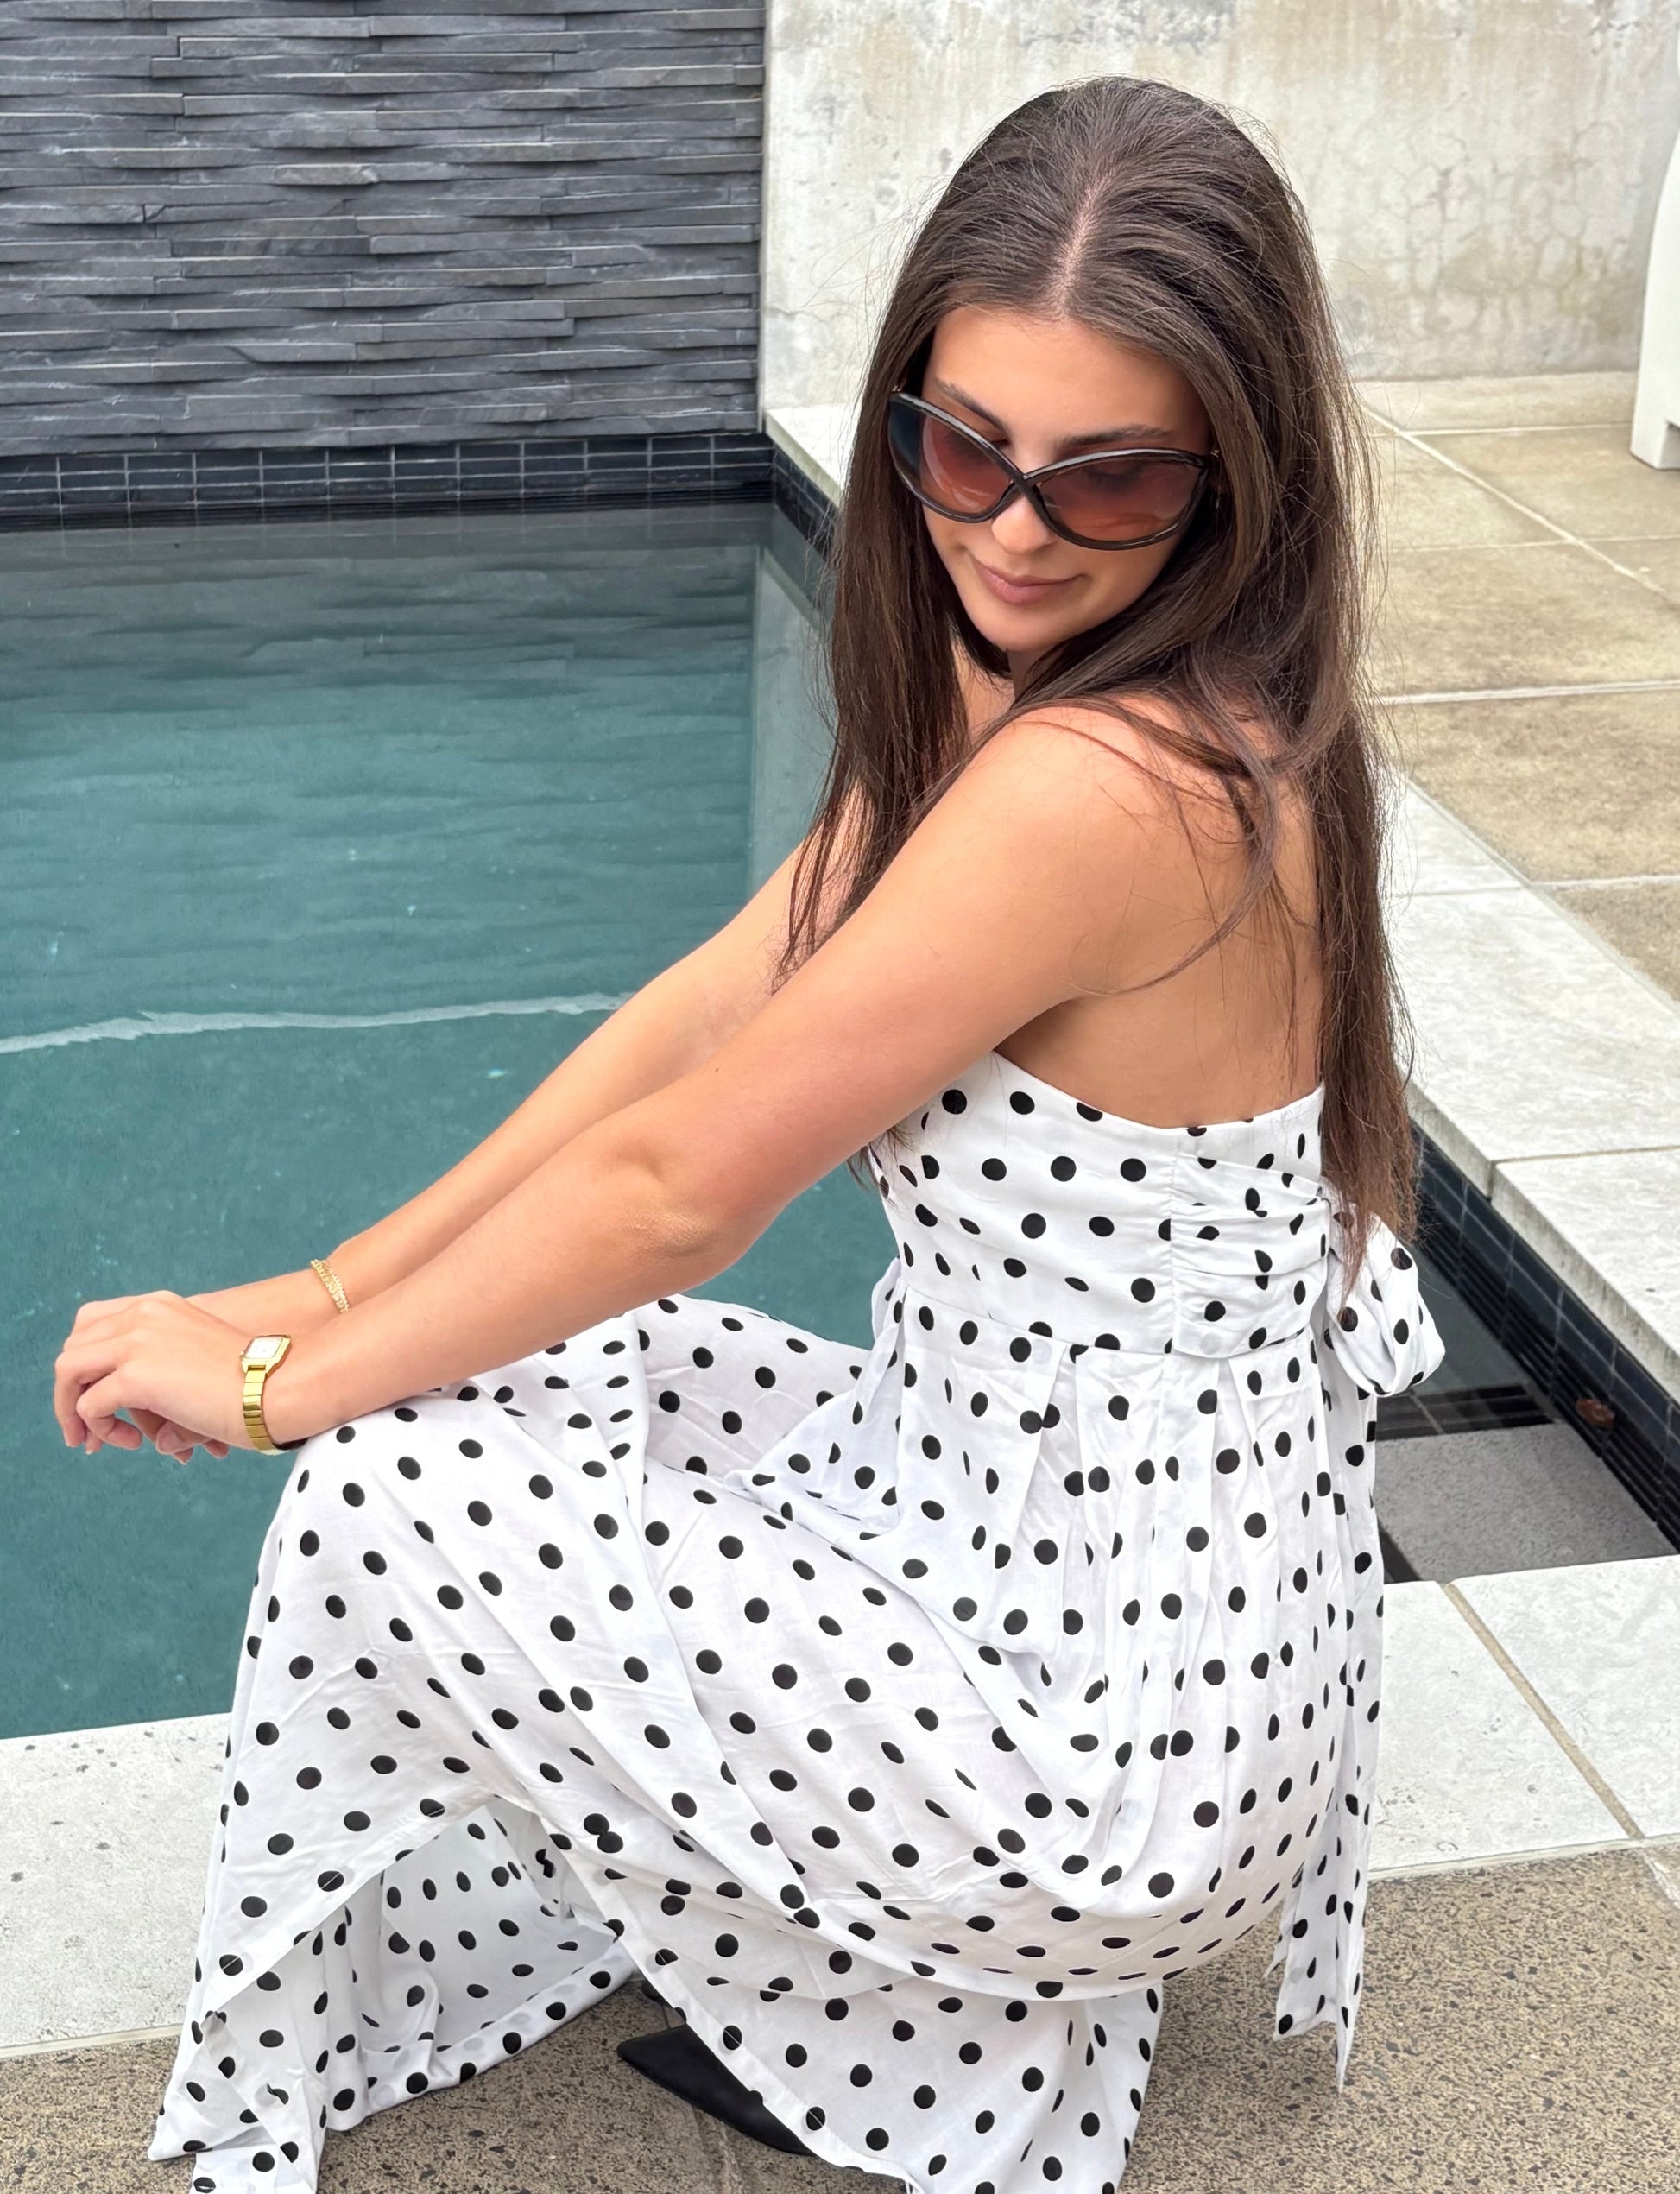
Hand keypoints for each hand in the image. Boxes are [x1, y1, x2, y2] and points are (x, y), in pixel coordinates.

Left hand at [54, 1292, 256, 1458]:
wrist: (277, 1386)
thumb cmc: (254, 1383)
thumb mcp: (202, 1363)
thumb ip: (170, 1385)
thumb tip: (161, 1442)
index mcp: (159, 1305)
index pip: (92, 1322)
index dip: (85, 1361)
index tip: (93, 1395)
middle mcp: (143, 1314)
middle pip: (74, 1346)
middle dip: (71, 1389)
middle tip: (83, 1428)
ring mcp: (136, 1342)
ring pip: (68, 1372)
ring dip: (72, 1409)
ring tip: (93, 1441)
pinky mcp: (135, 1376)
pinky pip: (89, 1407)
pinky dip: (99, 1430)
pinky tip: (132, 1443)